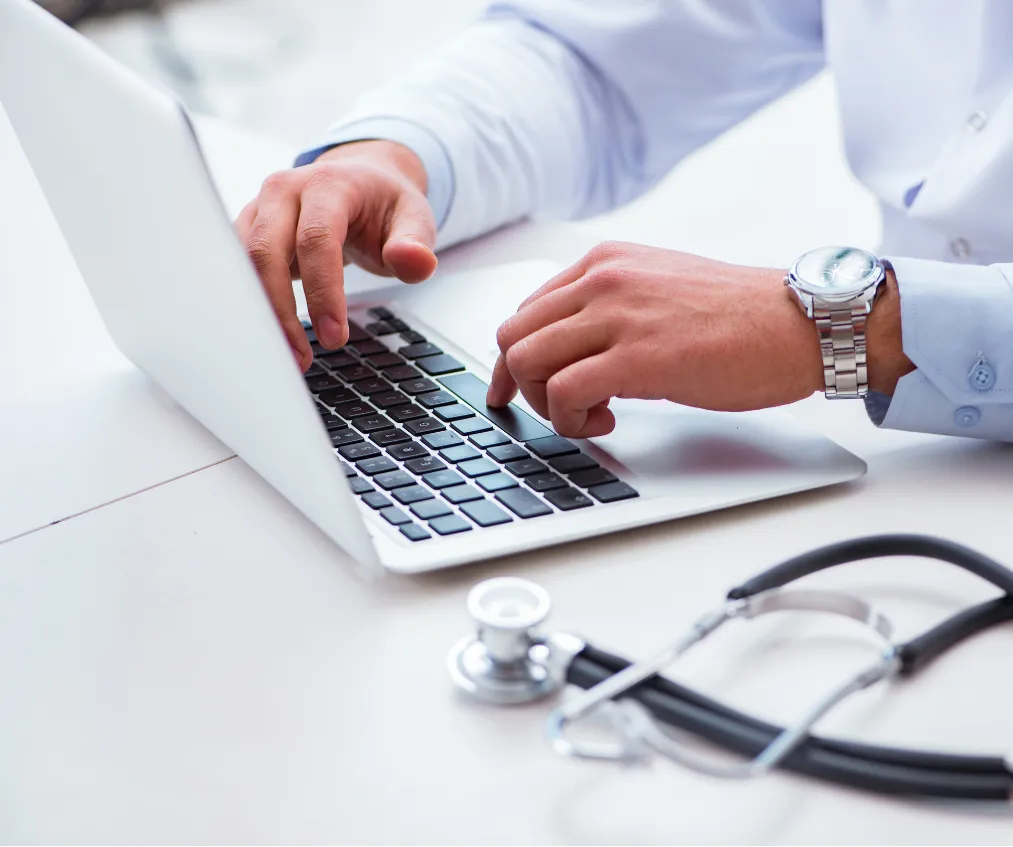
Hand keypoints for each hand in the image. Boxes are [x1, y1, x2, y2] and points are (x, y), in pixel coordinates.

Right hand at [235, 141, 437, 369]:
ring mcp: (260, 209)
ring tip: (286, 355)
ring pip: (243, 263)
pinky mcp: (247, 230)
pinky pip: (237, 270)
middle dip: (281, 311)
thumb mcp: (414, 219)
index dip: (323, 291)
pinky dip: (251, 305)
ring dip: (261, 313)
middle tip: (302, 358)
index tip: (335, 337)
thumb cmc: (384, 204)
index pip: (316, 238)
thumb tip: (415, 262)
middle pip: (265, 251)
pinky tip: (269, 337)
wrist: (360, 179)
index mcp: (329, 184)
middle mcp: (285, 191)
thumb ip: (416, 244)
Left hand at [487, 242, 826, 437]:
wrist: (798, 323)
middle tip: (558, 409)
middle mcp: (602, 280)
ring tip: (590, 415)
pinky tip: (606, 422)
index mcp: (604, 262)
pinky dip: (571, 420)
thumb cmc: (739, 315)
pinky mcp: (636, 357)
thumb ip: (610, 307)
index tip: (516, 388)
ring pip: (526, 361)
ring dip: (545, 404)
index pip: (526, 311)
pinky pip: (562, 392)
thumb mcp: (659, 289)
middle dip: (523, 384)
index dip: (515, 359)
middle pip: (514, 337)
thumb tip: (570, 347)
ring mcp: (617, 315)